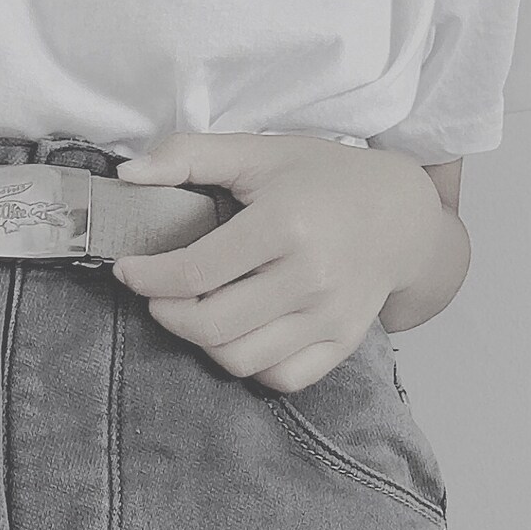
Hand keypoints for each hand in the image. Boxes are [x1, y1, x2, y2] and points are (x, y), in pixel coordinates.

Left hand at [111, 131, 444, 392]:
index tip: (129, 270)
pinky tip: (238, 335)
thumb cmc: (327, 179)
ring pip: (241, 360)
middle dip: (167, 314)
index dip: (148, 277)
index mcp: (285, 224)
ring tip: (194, 313)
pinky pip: (282, 378)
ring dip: (202, 343)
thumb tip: (128, 174)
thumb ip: (190, 155)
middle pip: (212, 325)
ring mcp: (329, 317)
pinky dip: (250, 366)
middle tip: (157, 296)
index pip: (196, 271)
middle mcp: (310, 277)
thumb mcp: (260, 151)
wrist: (402, 214)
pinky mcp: (341, 343)